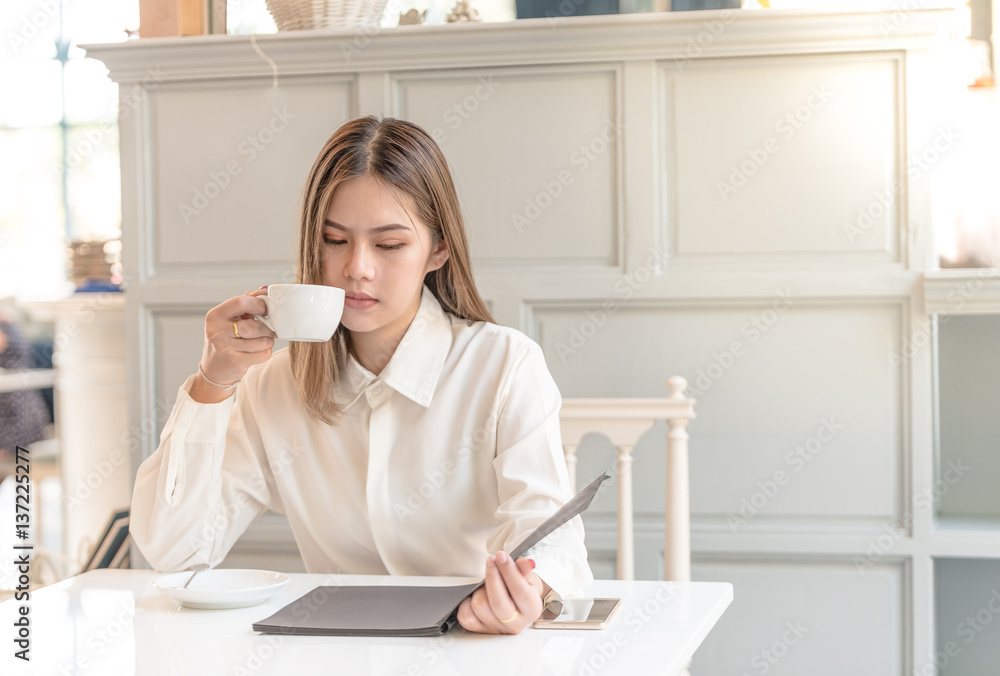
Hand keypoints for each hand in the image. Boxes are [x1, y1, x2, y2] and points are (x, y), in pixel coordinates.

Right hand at [190, 286, 276, 402]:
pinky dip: (265, 352)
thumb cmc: (225, 339)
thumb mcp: (229, 319)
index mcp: (215, 315)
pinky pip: (262, 354)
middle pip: (254, 325)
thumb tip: (265, 289)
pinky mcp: (234, 361)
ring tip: (262, 341)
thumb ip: (247, 302)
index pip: (241, 302)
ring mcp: (225, 347)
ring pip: (261, 341)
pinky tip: (258, 352)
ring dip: (268, 341)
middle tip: (269, 330)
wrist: (213, 369)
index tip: (265, 310)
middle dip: (267, 328)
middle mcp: (217, 330)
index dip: (259, 305)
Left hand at [456, 552, 544, 634]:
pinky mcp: (481, 630)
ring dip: (480, 589)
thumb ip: (524, 570)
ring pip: (480, 606)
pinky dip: (467, 602)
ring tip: (486, 582)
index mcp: (531, 610)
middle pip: (498, 602)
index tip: (501, 556)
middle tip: (491, 560)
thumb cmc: (523, 589)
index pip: (520, 591)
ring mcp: (497, 628)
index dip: (509, 572)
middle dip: (492, 577)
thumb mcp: (528, 577)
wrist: (517, 605)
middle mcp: (516, 623)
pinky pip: (466, 616)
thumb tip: (524, 562)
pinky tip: (475, 594)